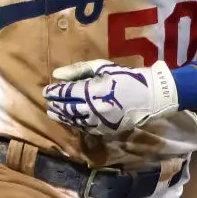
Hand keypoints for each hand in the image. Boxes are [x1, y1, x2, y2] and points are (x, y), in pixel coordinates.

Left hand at [43, 59, 178, 134]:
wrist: (150, 96)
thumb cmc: (126, 77)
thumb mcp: (103, 67)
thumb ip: (78, 70)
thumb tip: (56, 75)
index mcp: (94, 89)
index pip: (66, 93)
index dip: (54, 92)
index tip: (46, 91)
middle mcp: (95, 107)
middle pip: (68, 108)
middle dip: (56, 105)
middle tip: (48, 102)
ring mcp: (100, 121)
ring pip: (75, 121)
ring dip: (62, 117)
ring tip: (53, 113)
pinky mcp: (106, 129)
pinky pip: (86, 129)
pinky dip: (75, 125)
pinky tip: (70, 121)